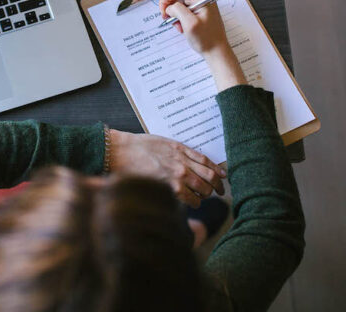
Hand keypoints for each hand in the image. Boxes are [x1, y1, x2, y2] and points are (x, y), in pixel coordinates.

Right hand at [109, 129, 225, 206]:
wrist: (122, 151)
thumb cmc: (138, 146)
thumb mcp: (163, 143)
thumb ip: (178, 151)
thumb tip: (190, 160)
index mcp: (182, 150)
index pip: (208, 162)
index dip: (218, 171)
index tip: (223, 177)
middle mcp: (183, 163)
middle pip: (210, 178)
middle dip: (216, 186)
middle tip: (217, 191)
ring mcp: (178, 176)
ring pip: (203, 190)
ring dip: (204, 196)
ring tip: (201, 197)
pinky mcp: (170, 187)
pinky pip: (190, 199)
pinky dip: (194, 202)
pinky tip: (192, 202)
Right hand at [158, 0, 227, 54]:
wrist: (216, 49)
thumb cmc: (207, 38)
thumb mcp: (189, 24)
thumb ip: (177, 10)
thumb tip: (168, 6)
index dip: (165, 1)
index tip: (164, 14)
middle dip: (171, 9)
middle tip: (173, 22)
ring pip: (179, 1)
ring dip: (176, 14)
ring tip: (181, 26)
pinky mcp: (201, 4)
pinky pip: (184, 6)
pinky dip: (181, 16)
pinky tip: (184, 25)